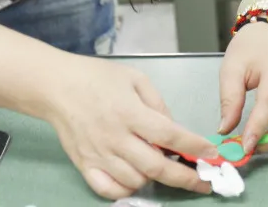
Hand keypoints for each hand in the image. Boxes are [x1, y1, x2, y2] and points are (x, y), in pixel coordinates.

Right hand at [46, 56, 218, 199]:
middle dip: (185, 177)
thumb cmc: (97, 78)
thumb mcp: (134, 77)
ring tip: (164, 169)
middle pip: (156, 167)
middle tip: (203, 182)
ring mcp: (99, 155)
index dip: (193, 147)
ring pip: (136, 180)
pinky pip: (110, 190)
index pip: (169, 135)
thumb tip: (173, 128)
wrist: (56, 87)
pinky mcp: (85, 165)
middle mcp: (115, 137)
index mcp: (129, 112)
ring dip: (156, 180)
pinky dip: (127, 189)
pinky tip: (136, 178)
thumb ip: (157, 103)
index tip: (210, 154)